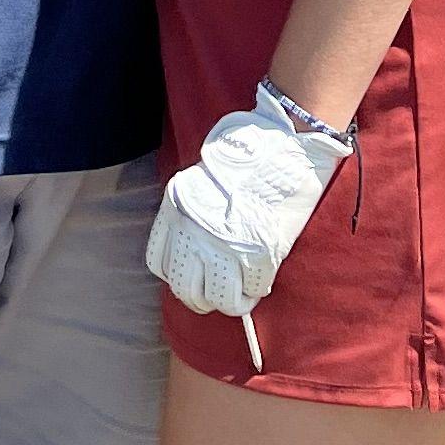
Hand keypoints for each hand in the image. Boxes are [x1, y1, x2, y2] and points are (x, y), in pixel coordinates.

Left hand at [147, 105, 353, 332]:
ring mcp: (226, 246)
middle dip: (200, 297)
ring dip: (229, 301)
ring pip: (217, 298)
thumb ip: (194, 211)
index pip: (159, 263)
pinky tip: (259, 282)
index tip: (191, 275)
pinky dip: (254, 291)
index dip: (177, 275)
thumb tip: (197, 241)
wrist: (284, 144)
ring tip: (239, 295)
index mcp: (177, 209)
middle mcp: (194, 232)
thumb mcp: (202, 178)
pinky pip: (250, 290)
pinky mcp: (258, 254)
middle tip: (215, 293)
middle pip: (185, 289)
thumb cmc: (247, 154)